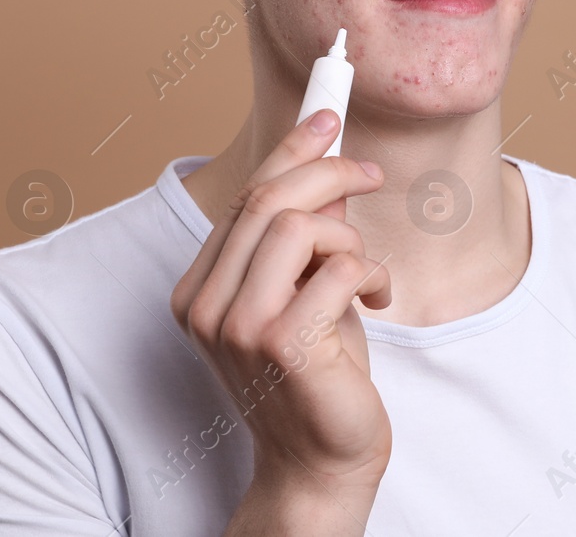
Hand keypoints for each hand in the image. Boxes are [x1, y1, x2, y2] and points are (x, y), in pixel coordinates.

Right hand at [170, 109, 392, 533]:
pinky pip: (338, 269)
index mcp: (200, 290)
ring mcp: (237, 327)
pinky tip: (375, 302)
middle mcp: (206, 306)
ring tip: (366, 273)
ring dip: (350, 239)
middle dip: (328, 172)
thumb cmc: (319, 375)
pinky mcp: (282, 344)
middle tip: (370, 175)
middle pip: (268, 200)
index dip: (290, 150)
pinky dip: (369, 275)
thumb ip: (308, 236)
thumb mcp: (307, 290)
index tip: (326, 115)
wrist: (321, 460)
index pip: (245, 197)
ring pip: (298, 227)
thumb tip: (329, 165)